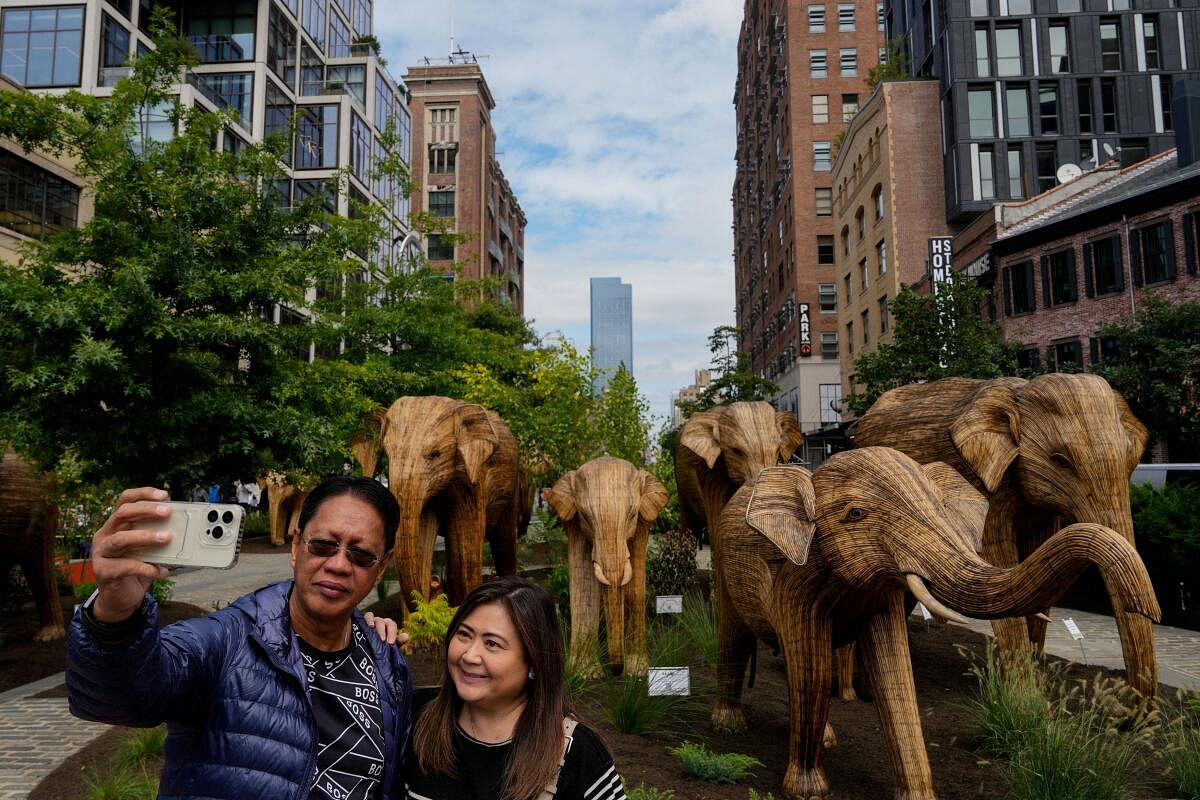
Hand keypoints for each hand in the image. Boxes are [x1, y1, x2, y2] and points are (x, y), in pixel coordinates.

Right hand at [90, 488, 172, 622]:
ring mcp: (101, 553)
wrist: (119, 598)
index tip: (164, 495)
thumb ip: (156, 537)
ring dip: (145, 537)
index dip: (143, 494)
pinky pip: (126, 567)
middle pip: (122, 514)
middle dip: (146, 510)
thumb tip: (182, 529)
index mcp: (115, 525)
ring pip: (120, 539)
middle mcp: (105, 535)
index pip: (125, 500)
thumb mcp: (146, 549)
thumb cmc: (133, 568)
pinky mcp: (104, 572)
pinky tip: (161, 571)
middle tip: (167, 513)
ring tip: (166, 538)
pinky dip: (147, 568)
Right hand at [362, 611, 408, 646]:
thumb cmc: (378, 648)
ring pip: (377, 619)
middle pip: (385, 622)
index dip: (392, 633)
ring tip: (376, 634)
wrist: (363, 650)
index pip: (392, 625)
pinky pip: (367, 615)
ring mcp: (372, 620)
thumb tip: (406, 636)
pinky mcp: (363, 621)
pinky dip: (369, 619)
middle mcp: (381, 622)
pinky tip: (370, 626)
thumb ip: (398, 642)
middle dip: (385, 631)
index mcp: (388, 626)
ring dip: (378, 627)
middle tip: (383, 641)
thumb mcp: (388, 647)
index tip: (390, 642)